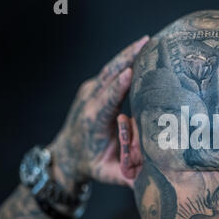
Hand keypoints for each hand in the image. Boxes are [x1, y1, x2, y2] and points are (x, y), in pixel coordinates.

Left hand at [49, 36, 148, 190]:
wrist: (67, 154)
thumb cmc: (91, 164)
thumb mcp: (106, 174)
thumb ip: (126, 177)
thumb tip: (151, 178)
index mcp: (93, 122)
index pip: (106, 102)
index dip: (117, 88)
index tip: (129, 73)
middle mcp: (89, 103)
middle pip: (108, 77)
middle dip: (126, 59)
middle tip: (146, 44)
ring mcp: (89, 92)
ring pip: (109, 69)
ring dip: (127, 54)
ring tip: (146, 41)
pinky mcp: (94, 88)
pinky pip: (110, 71)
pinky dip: (124, 59)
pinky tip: (139, 51)